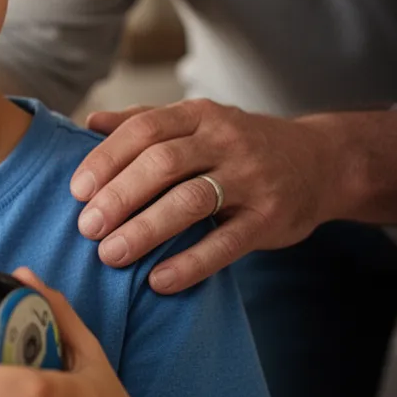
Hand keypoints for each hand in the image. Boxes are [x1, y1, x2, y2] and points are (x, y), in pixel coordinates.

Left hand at [71, 99, 338, 293]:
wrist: (320, 162)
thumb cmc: (236, 145)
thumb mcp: (195, 122)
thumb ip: (142, 121)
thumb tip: (87, 122)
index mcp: (198, 115)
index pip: (145, 129)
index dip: (107, 159)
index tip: (76, 190)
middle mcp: (224, 141)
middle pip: (163, 164)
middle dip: (119, 196)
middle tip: (86, 227)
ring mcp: (250, 179)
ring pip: (191, 202)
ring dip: (145, 230)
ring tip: (110, 255)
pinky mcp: (269, 218)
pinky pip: (226, 243)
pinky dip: (190, 264)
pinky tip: (159, 281)